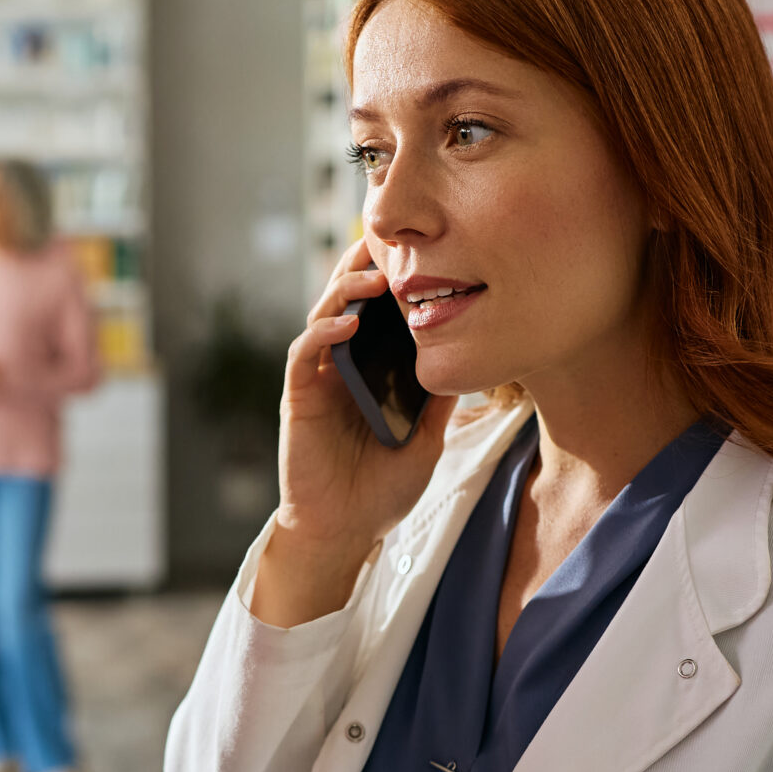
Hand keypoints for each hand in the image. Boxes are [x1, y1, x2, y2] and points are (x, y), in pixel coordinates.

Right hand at [252, 238, 452, 628]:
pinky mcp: (299, 398)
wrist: (346, 531)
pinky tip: (345, 324)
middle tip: (390, 239)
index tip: (421, 251)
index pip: (378, 312)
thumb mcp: (427, 438)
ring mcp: (318, 379)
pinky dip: (322, 334)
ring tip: (375, 277)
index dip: (392, 279)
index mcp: (371, 370)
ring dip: (345, 292)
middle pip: (348, 301)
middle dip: (365, 267)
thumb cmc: (382, 488)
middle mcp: (342, 366)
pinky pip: (304, 355)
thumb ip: (441, 400)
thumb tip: (472, 358)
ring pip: (324, 317)